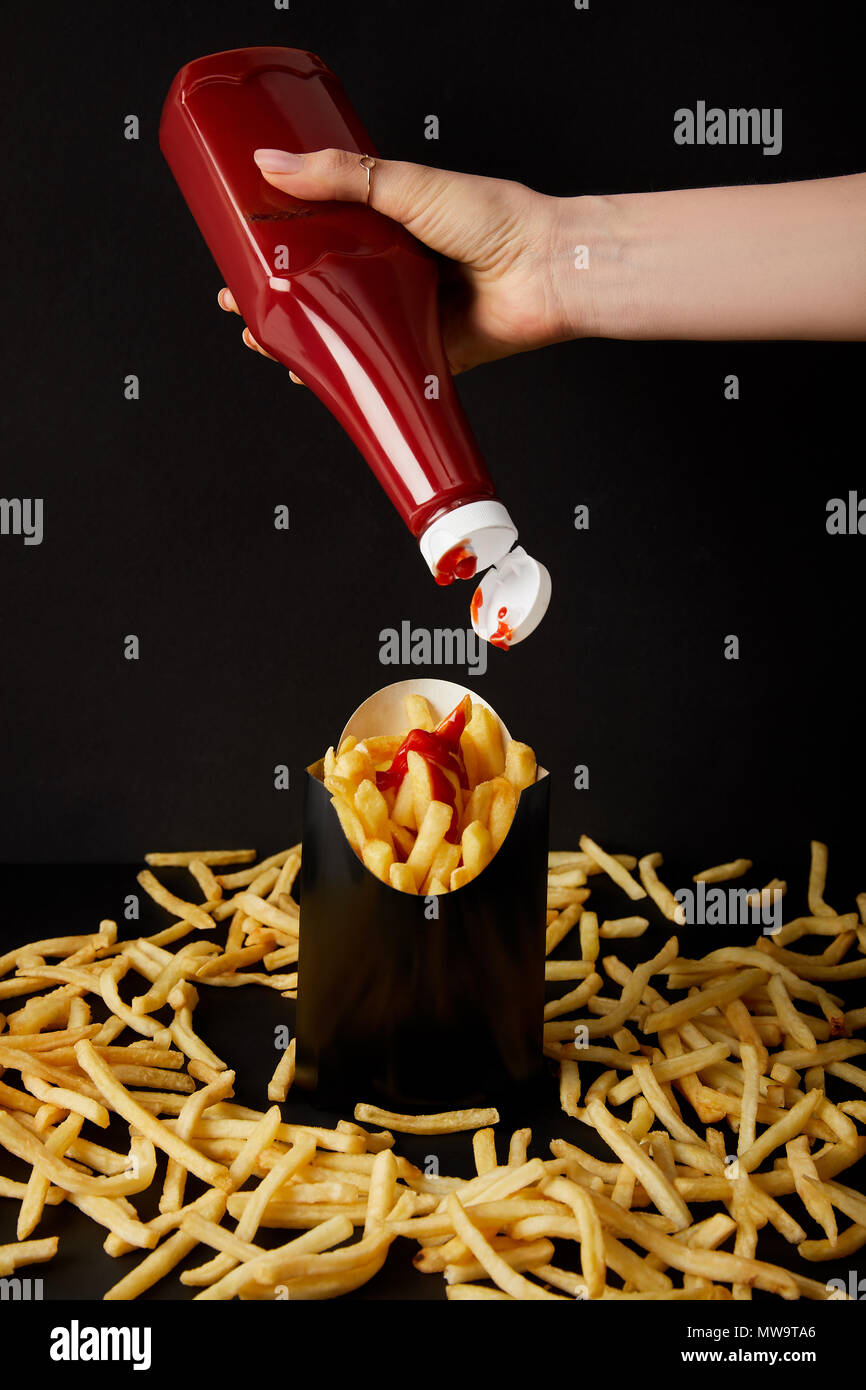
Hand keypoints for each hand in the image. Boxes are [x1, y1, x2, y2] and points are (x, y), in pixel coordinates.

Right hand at [217, 147, 567, 374]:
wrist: (547, 271)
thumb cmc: (496, 220)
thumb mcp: (407, 185)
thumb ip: (342, 176)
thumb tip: (271, 165)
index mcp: (387, 223)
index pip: (317, 229)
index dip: (277, 241)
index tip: (238, 246)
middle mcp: (392, 269)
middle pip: (320, 285)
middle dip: (275, 298)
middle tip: (238, 301)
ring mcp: (405, 313)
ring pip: (341, 331)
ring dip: (300, 340)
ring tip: (262, 339)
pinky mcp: (420, 355)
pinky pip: (373, 368)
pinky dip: (342, 375)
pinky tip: (312, 376)